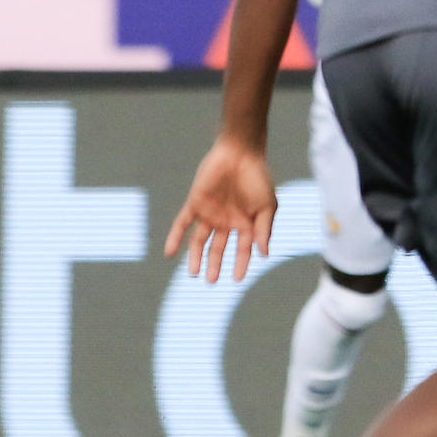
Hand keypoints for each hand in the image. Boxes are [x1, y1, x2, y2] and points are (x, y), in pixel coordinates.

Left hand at [164, 135, 276, 281]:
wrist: (239, 154)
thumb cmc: (258, 178)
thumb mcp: (267, 205)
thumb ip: (264, 229)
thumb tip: (263, 254)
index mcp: (245, 223)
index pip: (242, 249)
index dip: (240, 264)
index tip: (237, 280)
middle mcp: (226, 221)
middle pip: (217, 248)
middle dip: (214, 265)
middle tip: (210, 282)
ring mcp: (209, 213)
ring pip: (199, 241)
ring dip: (195, 257)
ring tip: (193, 274)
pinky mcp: (194, 204)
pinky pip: (182, 224)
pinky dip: (175, 238)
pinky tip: (169, 253)